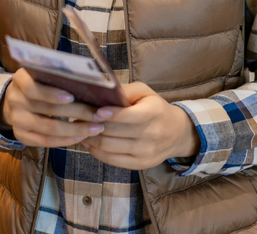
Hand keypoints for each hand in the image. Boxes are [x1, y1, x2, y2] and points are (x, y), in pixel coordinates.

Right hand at [0, 68, 105, 147]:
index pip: (33, 88)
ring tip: (95, 128)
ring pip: (49, 128)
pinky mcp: (21, 135)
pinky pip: (45, 142)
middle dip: (76, 112)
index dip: (52, 94)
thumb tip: (90, 83)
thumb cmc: (40, 84)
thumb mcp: (43, 75)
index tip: (72, 97)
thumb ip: (59, 76)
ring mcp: (17, 120)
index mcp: (20, 79)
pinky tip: (81, 137)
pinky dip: (65, 140)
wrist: (16, 100)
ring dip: (75, 129)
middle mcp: (15, 100)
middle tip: (98, 115)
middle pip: (47, 109)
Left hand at [81, 82, 199, 169]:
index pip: (131, 116)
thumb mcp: (145, 92)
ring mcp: (146, 152)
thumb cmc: (155, 108)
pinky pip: (113, 160)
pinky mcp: (140, 164)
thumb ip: (125, 91)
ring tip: (80, 128)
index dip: (111, 114)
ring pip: (110, 147)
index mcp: (154, 113)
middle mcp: (152, 134)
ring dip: (91, 138)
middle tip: (78, 117)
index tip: (96, 110)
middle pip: (115, 132)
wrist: (177, 133)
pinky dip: (96, 152)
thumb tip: (101, 94)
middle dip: (94, 125)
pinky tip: (88, 142)